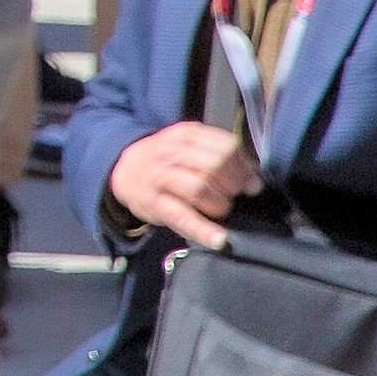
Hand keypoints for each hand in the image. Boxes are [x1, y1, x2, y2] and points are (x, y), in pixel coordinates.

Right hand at [107, 117, 254, 249]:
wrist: (122, 171)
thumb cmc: (164, 161)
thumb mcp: (187, 146)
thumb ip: (218, 155)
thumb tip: (254, 180)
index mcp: (184, 135)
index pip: (225, 146)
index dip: (244, 167)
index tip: (250, 182)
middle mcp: (170, 153)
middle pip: (214, 166)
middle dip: (233, 184)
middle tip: (234, 195)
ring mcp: (160, 178)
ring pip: (199, 187)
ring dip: (220, 203)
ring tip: (221, 209)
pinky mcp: (154, 204)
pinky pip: (183, 217)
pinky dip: (204, 230)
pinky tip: (219, 239)